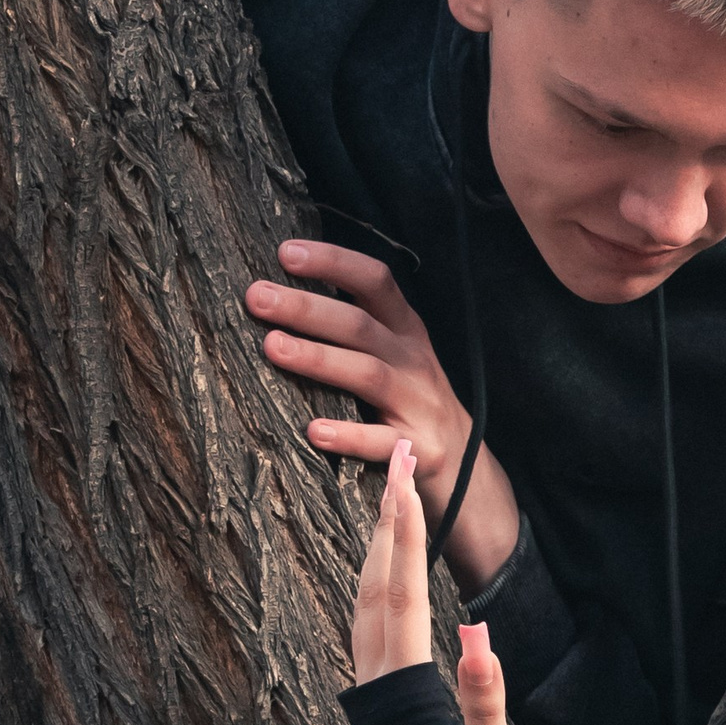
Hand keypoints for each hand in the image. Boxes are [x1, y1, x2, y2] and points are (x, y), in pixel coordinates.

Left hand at [251, 239, 520, 591]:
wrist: (468, 471)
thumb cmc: (410, 405)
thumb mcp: (395, 357)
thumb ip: (355, 330)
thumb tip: (279, 297)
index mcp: (405, 331)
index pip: (374, 281)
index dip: (333, 262)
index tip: (285, 253)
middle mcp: (414, 361)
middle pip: (361, 325)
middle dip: (308, 307)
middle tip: (257, 297)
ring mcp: (420, 405)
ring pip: (369, 375)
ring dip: (319, 358)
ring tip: (273, 347)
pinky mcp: (421, 451)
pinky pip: (383, 443)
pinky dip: (349, 436)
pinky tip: (314, 432)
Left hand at [352, 444, 521, 724]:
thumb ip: (483, 697)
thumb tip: (476, 636)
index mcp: (406, 685)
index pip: (402, 590)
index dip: (404, 530)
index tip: (403, 473)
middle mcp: (379, 680)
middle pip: (376, 582)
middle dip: (385, 517)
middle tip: (395, 455)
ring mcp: (374, 689)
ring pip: (365, 600)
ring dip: (377, 546)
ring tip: (390, 498)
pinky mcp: (381, 700)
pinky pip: (370, 621)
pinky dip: (376, 581)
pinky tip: (385, 575)